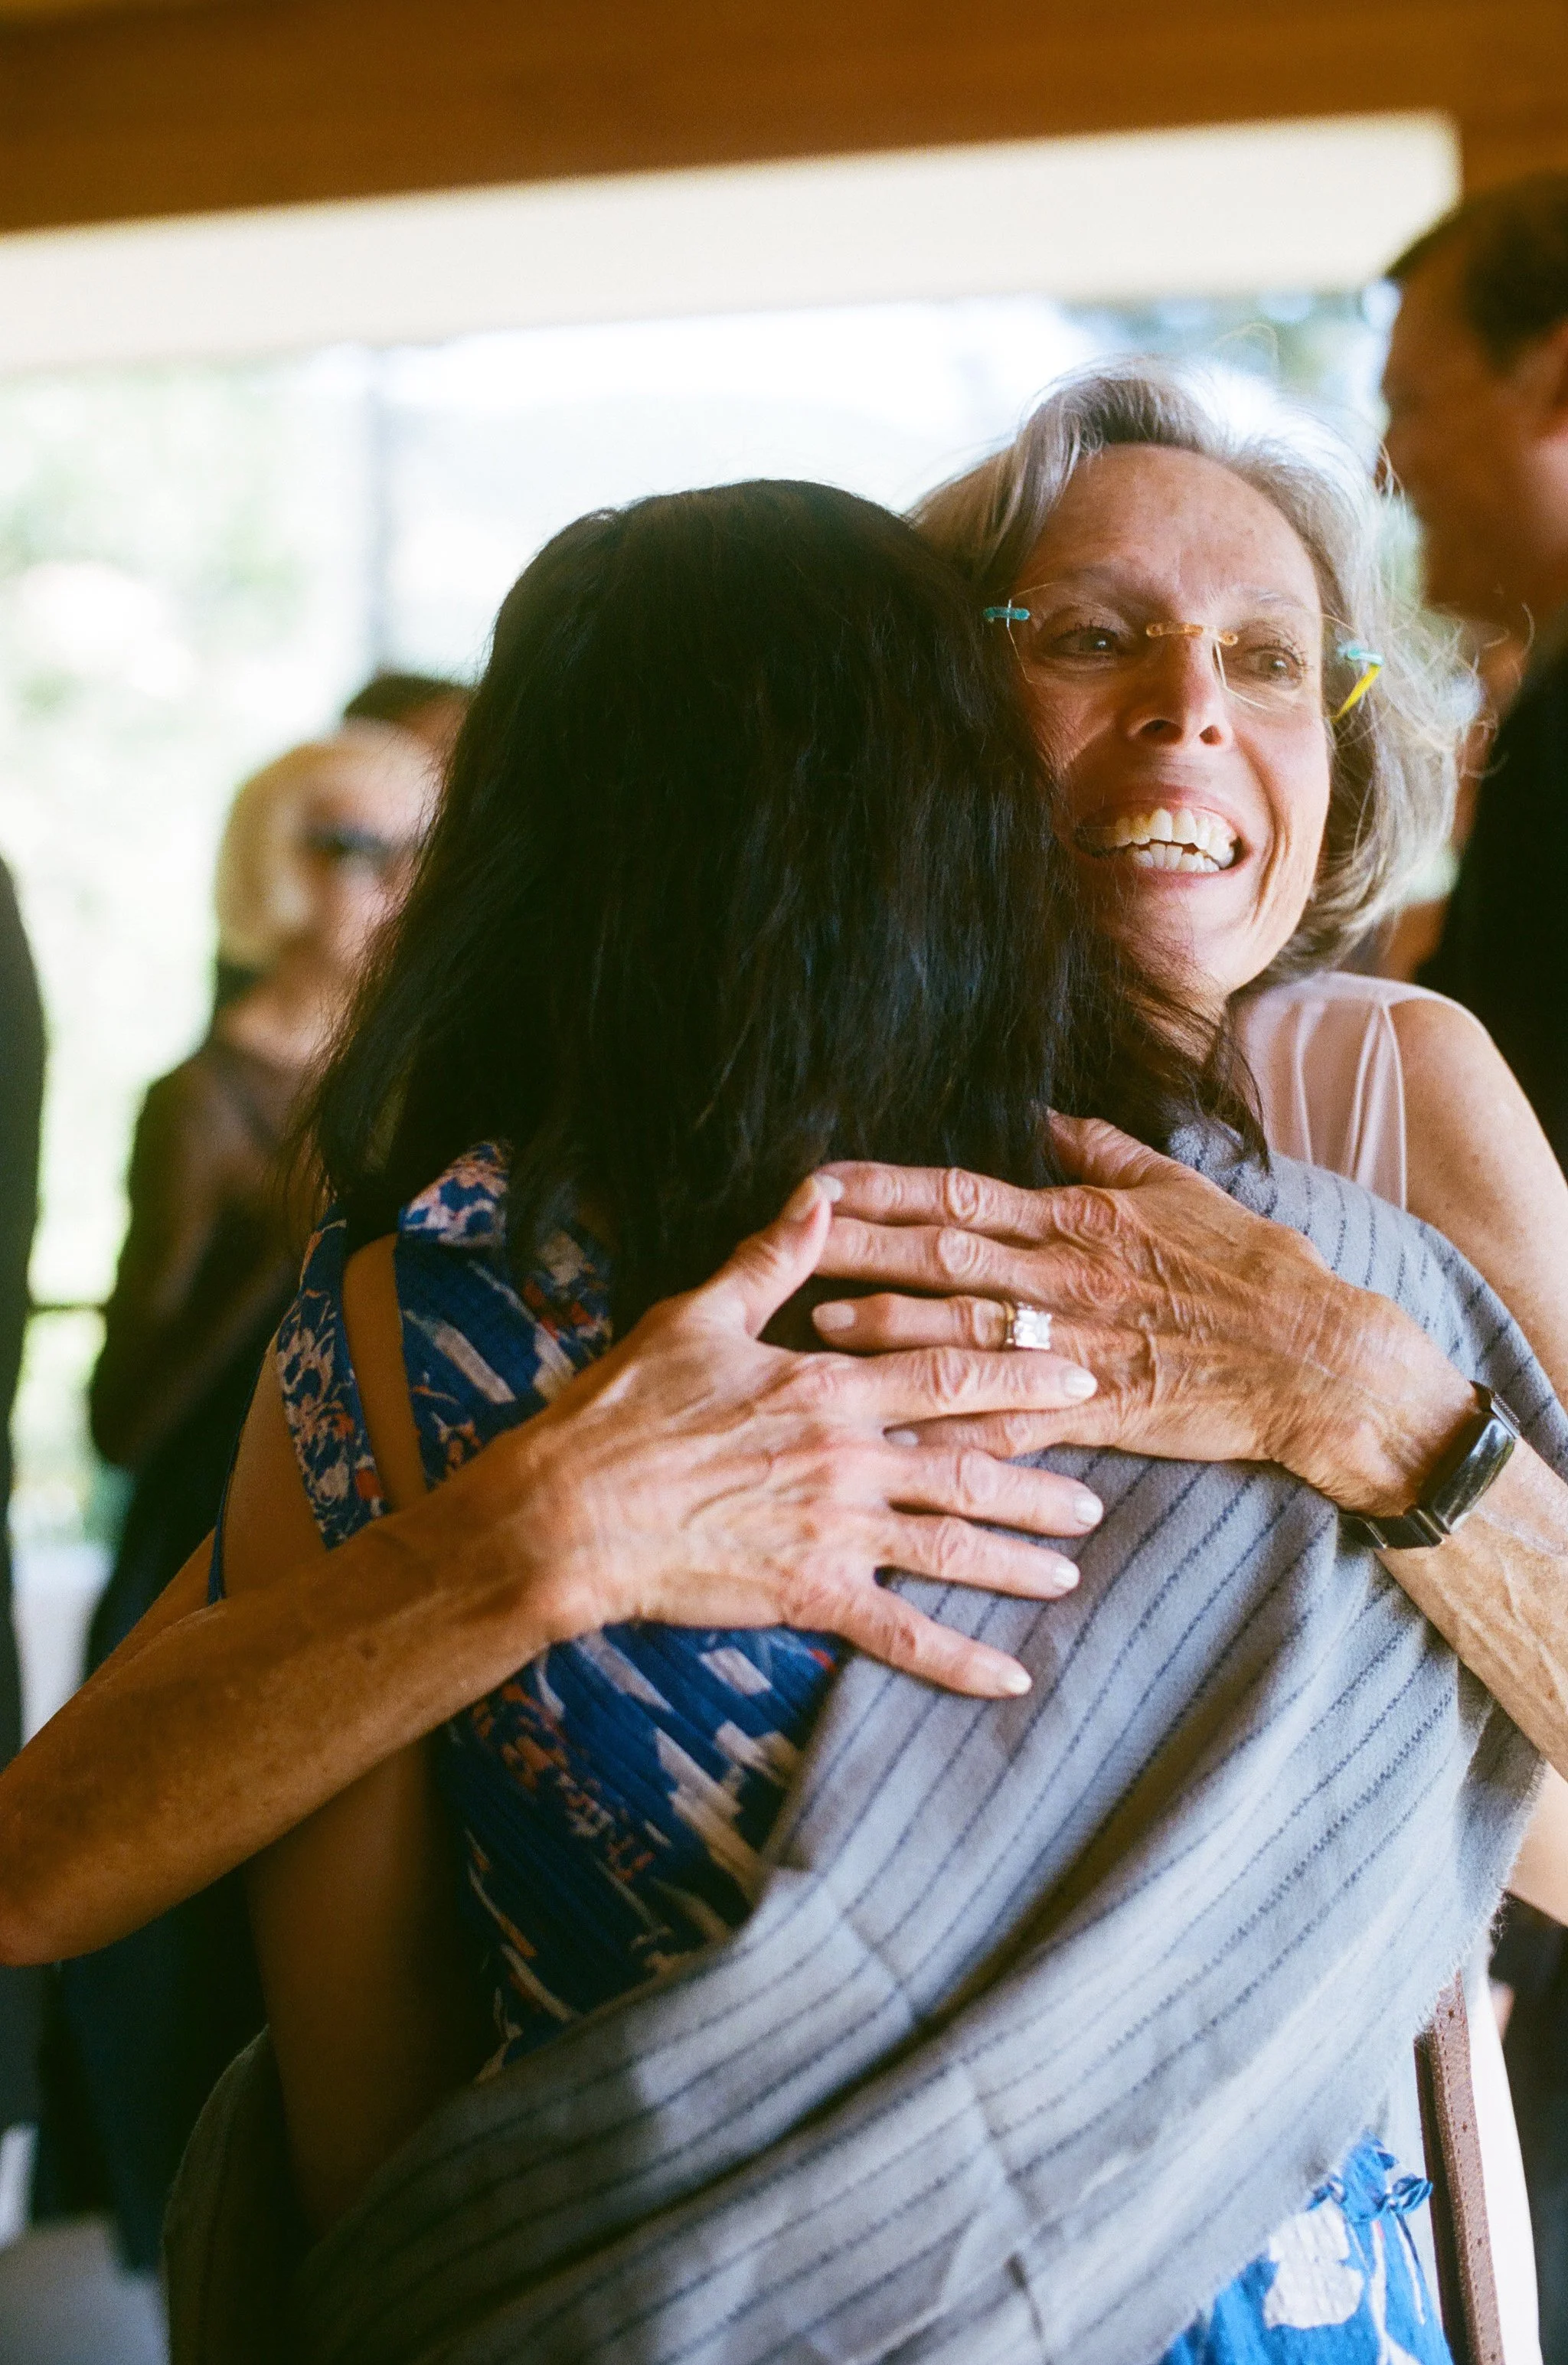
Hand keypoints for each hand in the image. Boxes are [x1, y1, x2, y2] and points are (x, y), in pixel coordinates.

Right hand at [406, 1175, 1109, 1700]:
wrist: (568, 1510)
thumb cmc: (625, 1409)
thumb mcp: (697, 1315)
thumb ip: (771, 1259)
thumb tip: (820, 1195)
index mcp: (828, 1384)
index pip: (949, 1369)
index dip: (1023, 1368)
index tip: (1080, 1370)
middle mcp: (847, 1457)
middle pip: (972, 1462)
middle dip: (1042, 1476)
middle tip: (1099, 1489)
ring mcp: (834, 1530)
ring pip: (953, 1545)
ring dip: (1020, 1559)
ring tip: (1072, 1568)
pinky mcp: (809, 1594)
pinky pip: (901, 1633)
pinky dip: (961, 1660)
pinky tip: (1011, 1677)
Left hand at [808, 1117, 1477, 1517]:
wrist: (1316, 1354)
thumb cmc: (1250, 1266)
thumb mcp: (1178, 1186)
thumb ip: (1102, 1151)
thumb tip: (1045, 1117)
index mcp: (1077, 1218)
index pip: (960, 1193)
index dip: (885, 1188)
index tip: (821, 1181)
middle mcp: (1065, 1276)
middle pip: (941, 1256)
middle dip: (859, 1247)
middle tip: (786, 1244)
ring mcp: (1077, 1345)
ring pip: (962, 1332)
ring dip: (889, 1328)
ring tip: (818, 1325)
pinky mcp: (1097, 1412)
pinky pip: (1009, 1423)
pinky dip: (953, 1428)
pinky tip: (898, 1433)